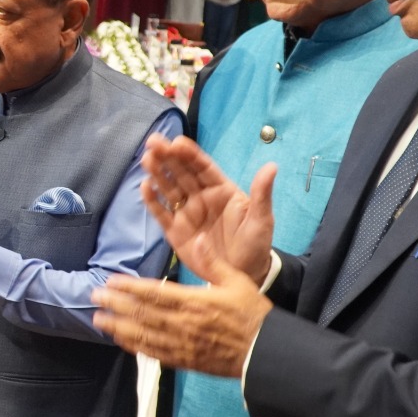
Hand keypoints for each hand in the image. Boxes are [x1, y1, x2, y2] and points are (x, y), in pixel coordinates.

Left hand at [92, 237, 272, 377]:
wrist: (265, 351)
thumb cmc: (252, 314)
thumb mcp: (237, 280)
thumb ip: (212, 261)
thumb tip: (197, 239)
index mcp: (194, 302)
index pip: (153, 293)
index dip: (129, 288)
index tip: (110, 282)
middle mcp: (182, 324)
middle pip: (142, 313)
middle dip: (115, 305)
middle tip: (94, 297)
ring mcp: (182, 345)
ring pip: (143, 335)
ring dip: (118, 327)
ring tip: (98, 320)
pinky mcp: (184, 361)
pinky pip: (154, 354)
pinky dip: (135, 346)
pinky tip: (122, 340)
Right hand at [141, 133, 275, 285]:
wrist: (244, 274)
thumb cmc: (255, 244)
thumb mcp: (262, 220)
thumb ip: (262, 193)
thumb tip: (272, 166)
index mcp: (221, 190)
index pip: (202, 167)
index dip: (190, 154)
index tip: (177, 142)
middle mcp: (201, 197)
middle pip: (181, 172)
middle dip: (167, 156)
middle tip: (153, 142)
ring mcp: (186, 213)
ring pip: (169, 188)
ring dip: (157, 173)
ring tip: (147, 159)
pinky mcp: (175, 231)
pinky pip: (161, 213)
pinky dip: (152, 200)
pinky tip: (145, 187)